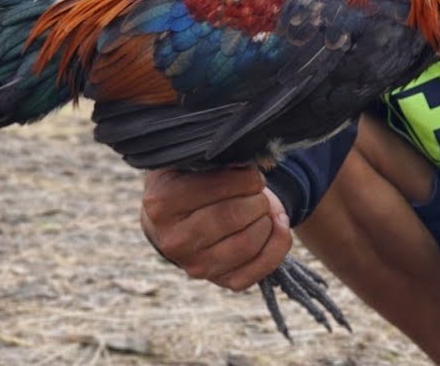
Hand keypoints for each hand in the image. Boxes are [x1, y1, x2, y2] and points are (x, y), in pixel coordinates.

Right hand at [140, 166, 291, 290]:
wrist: (173, 221)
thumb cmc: (186, 182)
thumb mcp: (188, 162)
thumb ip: (211, 157)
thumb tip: (248, 163)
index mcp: (160, 204)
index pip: (213, 189)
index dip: (243, 178)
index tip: (252, 174)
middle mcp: (174, 241)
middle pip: (232, 216)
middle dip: (256, 198)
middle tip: (258, 189)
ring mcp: (197, 266)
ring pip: (248, 243)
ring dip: (268, 219)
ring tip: (264, 205)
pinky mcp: (223, 282)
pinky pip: (262, 267)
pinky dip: (278, 243)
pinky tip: (276, 224)